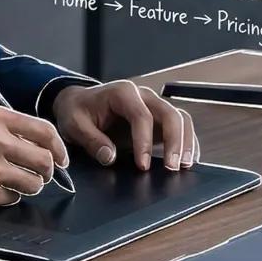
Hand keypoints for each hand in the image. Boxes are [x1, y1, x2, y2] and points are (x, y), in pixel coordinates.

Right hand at [0, 105, 69, 206]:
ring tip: (14, 182)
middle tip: (39, 175)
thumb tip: (41, 146)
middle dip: (47, 171)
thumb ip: (6, 127)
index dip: (58, 147)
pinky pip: (13, 198)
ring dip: (30, 186)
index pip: (44, 131)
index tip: (61, 159)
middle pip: (44, 160)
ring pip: (34, 183)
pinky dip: (8, 197)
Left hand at [51, 80, 198, 171]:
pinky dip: (187, 142)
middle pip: (169, 114)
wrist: (79, 103)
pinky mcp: (158, 119)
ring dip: (186, 142)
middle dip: (174, 141)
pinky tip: (187, 161)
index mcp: (122, 92)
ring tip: (184, 167)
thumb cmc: (77, 111)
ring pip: (180, 118)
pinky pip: (180, 126)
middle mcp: (143, 96)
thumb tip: (110, 157)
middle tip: (172, 168)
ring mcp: (153, 106)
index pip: (141, 116)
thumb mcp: (74, 124)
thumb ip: (91, 140)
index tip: (142, 166)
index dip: (144, 142)